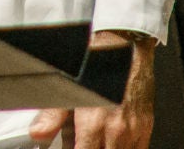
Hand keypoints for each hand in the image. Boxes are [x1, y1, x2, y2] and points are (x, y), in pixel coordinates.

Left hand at [30, 33, 154, 148]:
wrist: (126, 45)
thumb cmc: (97, 61)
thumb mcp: (69, 87)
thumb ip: (53, 116)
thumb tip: (38, 133)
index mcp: (94, 123)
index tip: (71, 146)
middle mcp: (116, 131)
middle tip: (82, 142)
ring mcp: (134, 131)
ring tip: (97, 141)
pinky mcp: (145, 127)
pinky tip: (114, 143)